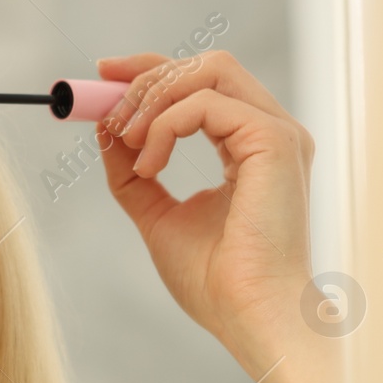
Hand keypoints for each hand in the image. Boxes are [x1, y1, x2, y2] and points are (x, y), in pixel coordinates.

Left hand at [95, 51, 348, 382]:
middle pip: (206, 65)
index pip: (202, 84)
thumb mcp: (159, 218)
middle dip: (145, 77)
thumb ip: (135, 174)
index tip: (104, 77)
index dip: (151, 70)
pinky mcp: (274, 141)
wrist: (249, 317)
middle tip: (106, 112)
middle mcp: (271, 133)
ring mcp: (277, 134)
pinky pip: (204, 104)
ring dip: (152, 100)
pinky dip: (164, 126)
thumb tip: (105, 131)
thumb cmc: (217, 284)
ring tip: (127, 145)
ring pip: (207, 72)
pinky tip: (149, 167)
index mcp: (252, 148)